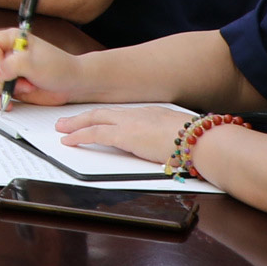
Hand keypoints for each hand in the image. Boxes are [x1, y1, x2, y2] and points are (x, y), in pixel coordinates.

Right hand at [0, 26, 98, 108]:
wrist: (72, 84)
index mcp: (10, 39)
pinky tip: (9, 102)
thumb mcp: (35, 63)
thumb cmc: (59, 67)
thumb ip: (12, 65)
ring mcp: (6, 72)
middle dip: (2, 79)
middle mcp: (5, 55)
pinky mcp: (9, 86)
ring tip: (26, 87)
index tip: (6, 66)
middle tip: (21, 80)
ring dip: (5, 90)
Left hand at [56, 106, 190, 164]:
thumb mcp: (182, 139)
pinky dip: (79, 136)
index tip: (96, 121)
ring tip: (62, 129)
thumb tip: (170, 152)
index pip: (122, 115)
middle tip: (66, 122)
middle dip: (83, 117)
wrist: (204, 141)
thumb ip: (169, 142)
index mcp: (153, 114)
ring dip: (76, 125)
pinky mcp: (126, 135)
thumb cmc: (200, 143)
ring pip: (95, 119)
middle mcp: (139, 114)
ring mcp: (132, 122)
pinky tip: (69, 140)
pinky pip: (96, 133)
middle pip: (104, 113)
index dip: (105, 118)